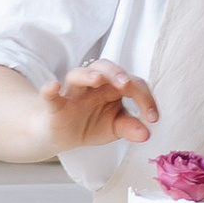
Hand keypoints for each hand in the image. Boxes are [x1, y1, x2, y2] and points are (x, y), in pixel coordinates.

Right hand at [40, 62, 158, 151]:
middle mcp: (92, 85)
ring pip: (77, 74)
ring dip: (87, 75)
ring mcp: (72, 93)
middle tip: (126, 85)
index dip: (145, 98)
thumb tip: (147, 133)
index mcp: (111, 87)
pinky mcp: (54, 105)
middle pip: (104, 67)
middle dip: (117, 73)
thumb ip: (131, 128)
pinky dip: (50, 89)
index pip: (131, 83)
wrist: (61, 135)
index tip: (153, 118)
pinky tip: (53, 87)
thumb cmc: (90, 123)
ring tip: (97, 79)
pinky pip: (50, 95)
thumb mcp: (115, 127)